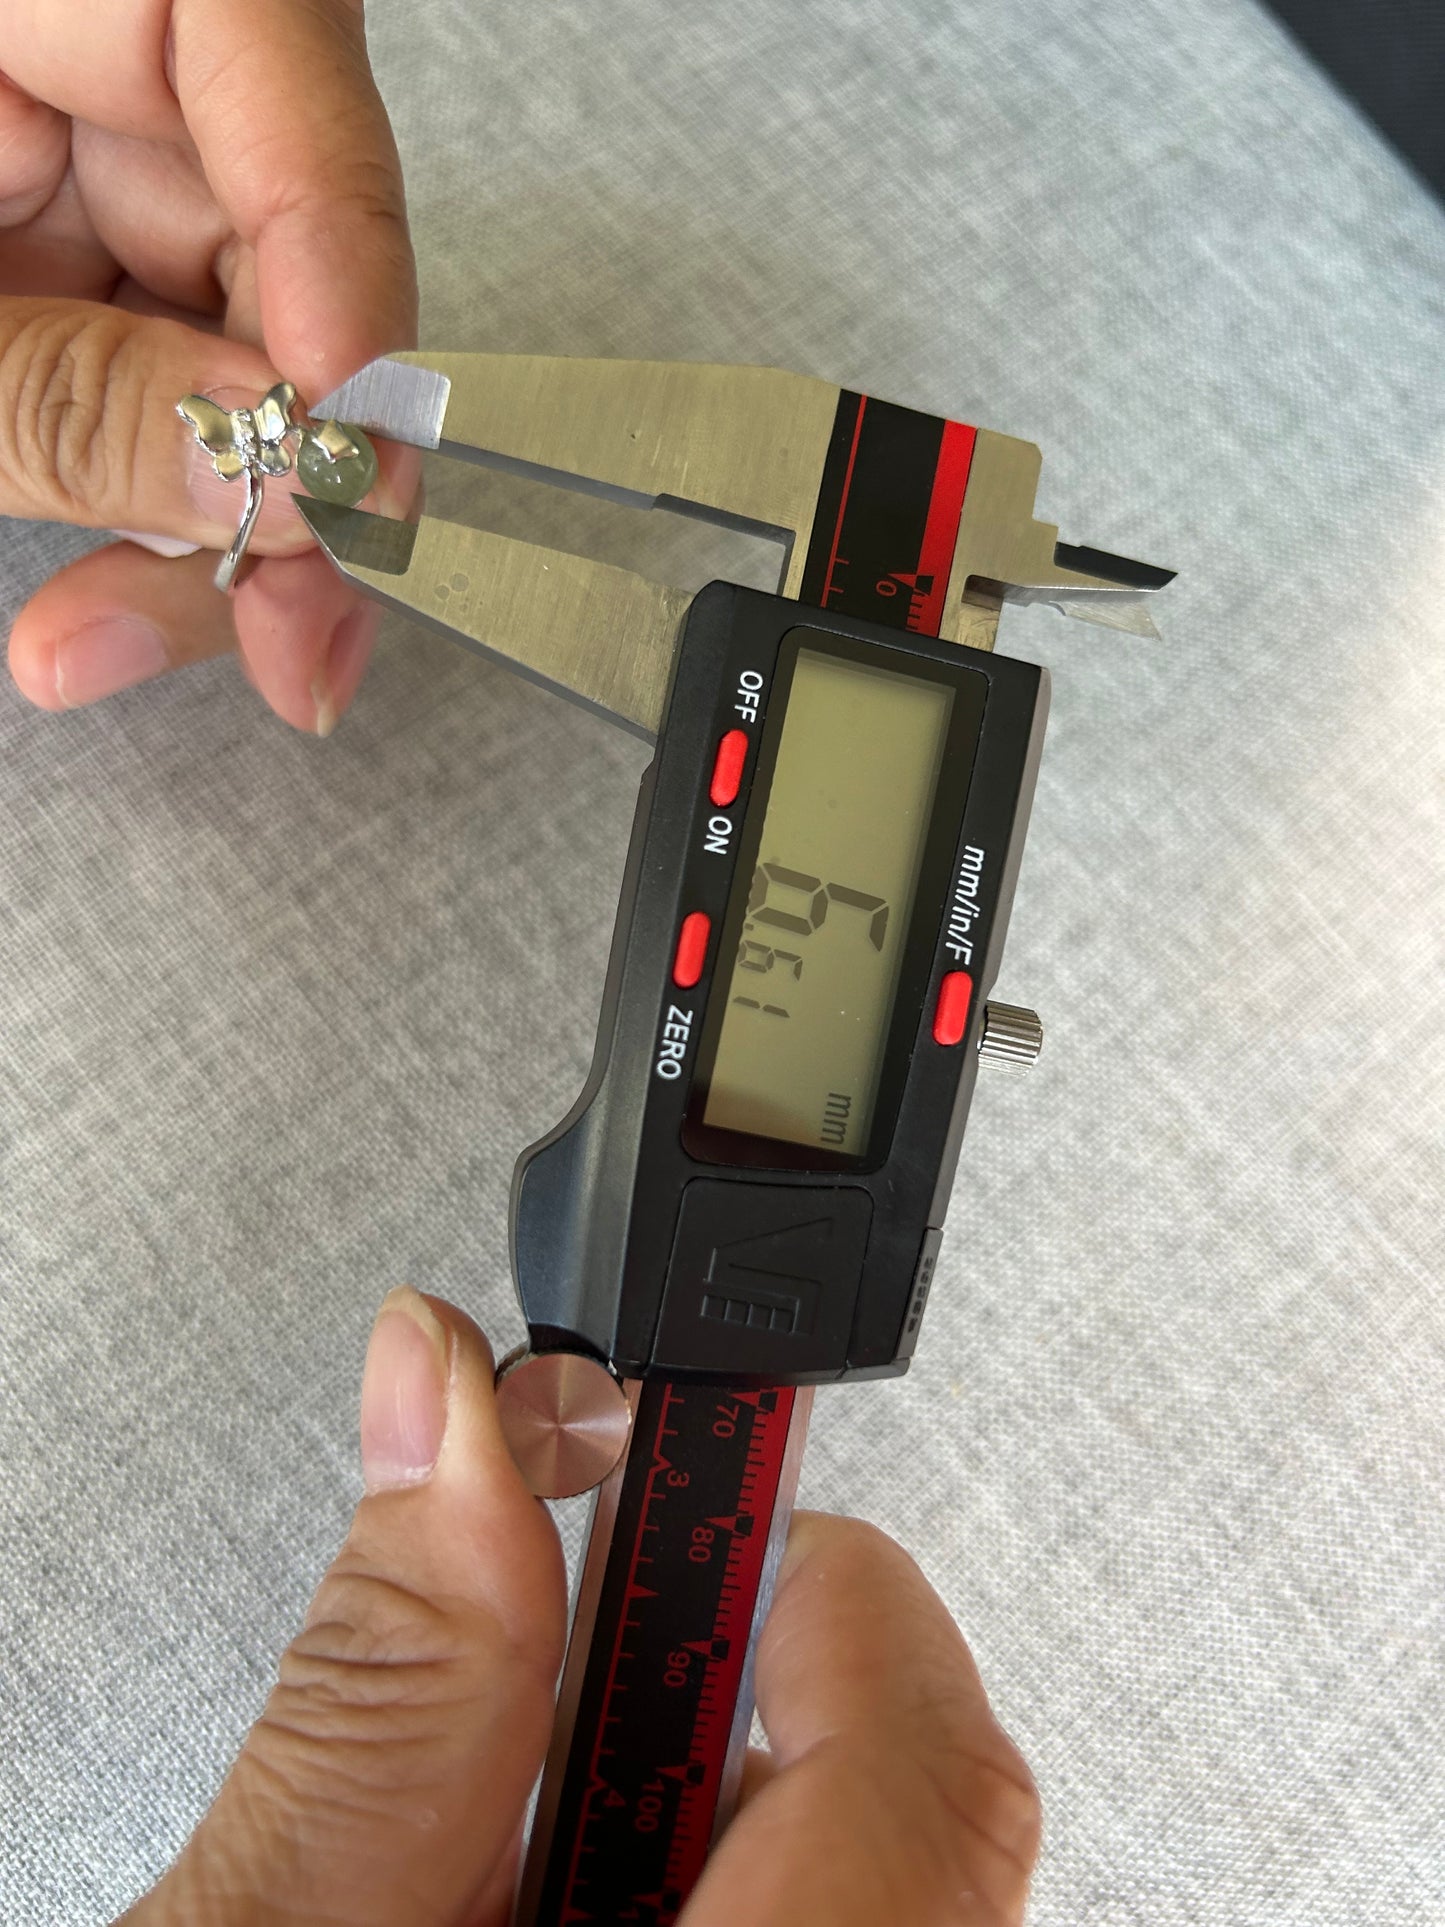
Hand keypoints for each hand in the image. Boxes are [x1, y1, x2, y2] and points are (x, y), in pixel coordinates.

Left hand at [0, 0, 416, 733]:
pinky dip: (156, 509)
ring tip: (127, 642)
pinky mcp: (56, 259)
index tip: (352, 437)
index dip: (341, 239)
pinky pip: (161, 382)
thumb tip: (284, 473)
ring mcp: (62, 161)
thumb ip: (71, 397)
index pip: (261, 30)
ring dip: (217, 525)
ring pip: (236, 342)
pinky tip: (117, 604)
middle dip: (293, 454)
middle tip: (295, 621)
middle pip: (278, 229)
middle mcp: (64, 56)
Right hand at [120, 1288, 1039, 1925]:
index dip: (819, 1585)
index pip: (929, 1773)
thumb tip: (446, 1401)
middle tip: (569, 1702)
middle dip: (735, 1713)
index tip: (696, 1501)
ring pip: (880, 1897)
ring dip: (715, 1819)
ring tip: (531, 1859)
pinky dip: (709, 1892)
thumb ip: (390, 1679)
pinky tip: (579, 1916)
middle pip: (926, 1830)